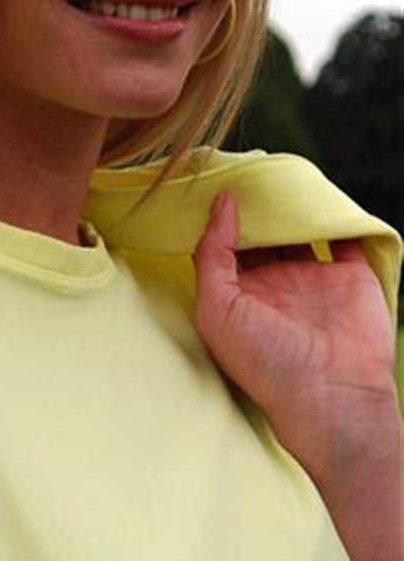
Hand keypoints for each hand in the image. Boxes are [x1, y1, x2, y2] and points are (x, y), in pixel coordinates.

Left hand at [194, 192, 398, 486]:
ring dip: (294, 201)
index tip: (211, 175)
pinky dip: (337, 212)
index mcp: (238, 292)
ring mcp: (313, 277)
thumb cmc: (264, 363)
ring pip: (300, 225)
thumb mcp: (217, 309)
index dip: (218, 212)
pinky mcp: (350, 274)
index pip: (223, 241)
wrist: (331, 398)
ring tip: (281, 168)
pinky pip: (344, 233)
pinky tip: (322, 190)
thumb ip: (212, 255)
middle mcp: (274, 282)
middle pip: (263, 228)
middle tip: (248, 163)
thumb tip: (222, 203)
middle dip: (256, 200)